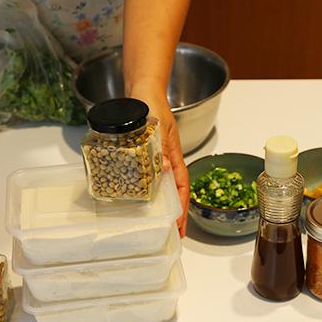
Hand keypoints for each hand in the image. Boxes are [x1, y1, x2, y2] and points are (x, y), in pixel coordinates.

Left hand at [135, 89, 188, 236]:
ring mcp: (155, 157)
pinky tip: (140, 199)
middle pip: (173, 190)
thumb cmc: (152, 103)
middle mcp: (165, 158)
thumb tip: (165, 169)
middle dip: (175, 212)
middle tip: (172, 233)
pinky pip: (146, 176)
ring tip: (157, 223)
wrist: (142, 88)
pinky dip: (146, 190)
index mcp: (173, 154)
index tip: (179, 224)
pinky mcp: (144, 153)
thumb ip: (161, 147)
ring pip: (160, 185)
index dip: (181, 206)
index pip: (181, 185)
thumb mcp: (158, 126)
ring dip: (160, 204)